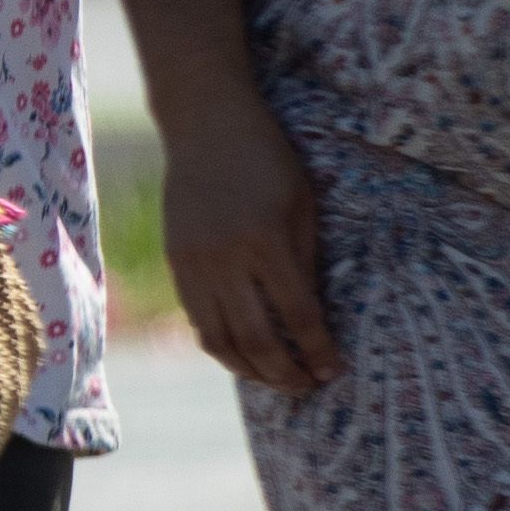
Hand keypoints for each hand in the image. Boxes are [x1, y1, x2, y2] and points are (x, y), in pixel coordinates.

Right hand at [162, 98, 343, 393]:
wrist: (205, 125)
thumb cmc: (267, 159)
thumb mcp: (301, 205)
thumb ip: (304, 261)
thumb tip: (310, 319)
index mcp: (266, 241)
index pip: (298, 316)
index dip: (318, 351)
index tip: (333, 370)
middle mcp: (225, 258)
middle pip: (256, 340)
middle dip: (285, 373)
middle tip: (306, 386)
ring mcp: (194, 262)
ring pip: (219, 339)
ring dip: (249, 369)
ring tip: (275, 379)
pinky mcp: (176, 261)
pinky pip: (197, 319)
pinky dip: (221, 345)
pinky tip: (243, 352)